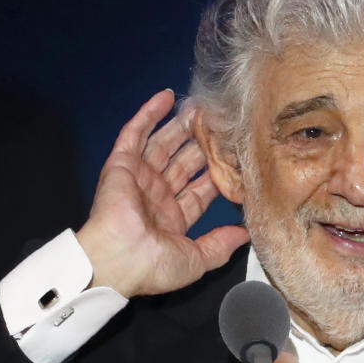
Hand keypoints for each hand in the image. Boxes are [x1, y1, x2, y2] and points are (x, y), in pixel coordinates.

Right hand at [76, 90, 249, 297]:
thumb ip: (221, 245)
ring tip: (200, 107)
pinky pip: (135, 134)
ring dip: (180, 125)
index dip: (217, 174)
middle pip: (184, 162)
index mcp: (172, 219)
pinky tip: (166, 97)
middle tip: (221, 126)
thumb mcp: (196, 260)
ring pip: (163, 144)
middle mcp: (156, 197)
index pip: (200, 191)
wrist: (118, 260)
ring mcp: (139, 178)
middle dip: (202, 145)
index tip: (237, 157)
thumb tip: (246, 234)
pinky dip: (149, 114)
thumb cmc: (154, 265)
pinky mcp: (121, 164)